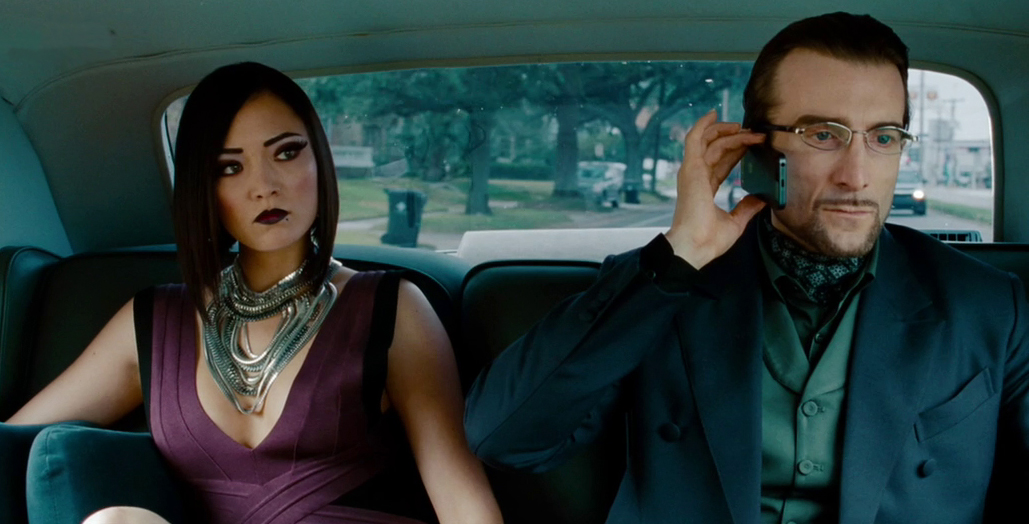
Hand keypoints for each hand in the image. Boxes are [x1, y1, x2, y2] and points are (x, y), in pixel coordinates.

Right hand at [664, 110, 766, 268]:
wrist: (695, 246)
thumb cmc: (708, 240)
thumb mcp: (735, 222)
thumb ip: (746, 207)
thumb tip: (761, 199)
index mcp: (704, 189)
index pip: (721, 163)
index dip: (736, 152)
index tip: (752, 145)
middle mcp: (696, 177)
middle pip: (715, 149)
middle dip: (734, 138)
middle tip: (753, 133)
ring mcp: (692, 171)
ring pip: (708, 141)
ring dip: (728, 132)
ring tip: (744, 127)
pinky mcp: (691, 168)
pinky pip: (696, 139)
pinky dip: (703, 125)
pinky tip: (714, 114)